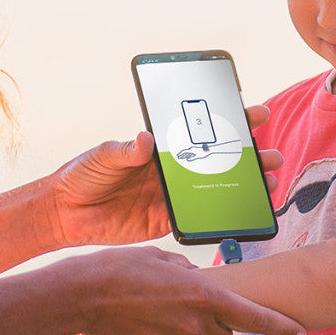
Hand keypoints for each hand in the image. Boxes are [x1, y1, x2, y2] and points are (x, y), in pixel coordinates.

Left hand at [48, 106, 282, 248]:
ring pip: (216, 189)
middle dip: (249, 157)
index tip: (255, 114)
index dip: (230, 122)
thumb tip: (144, 139)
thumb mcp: (102, 156)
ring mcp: (172, 196)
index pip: (201, 131)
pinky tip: (242, 213)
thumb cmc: (81, 175)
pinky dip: (222, 216)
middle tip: (271, 156)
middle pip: (218, 161)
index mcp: (161, 147)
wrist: (64, 214)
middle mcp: (173, 169)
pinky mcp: (166, 220)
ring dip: (244, 187)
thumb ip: (125, 149)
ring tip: (269, 184)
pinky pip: (199, 219)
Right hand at [74, 245, 307, 334]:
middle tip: (188, 307)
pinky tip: (133, 324)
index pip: (255, 316)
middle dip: (216, 325)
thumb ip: (188, 273)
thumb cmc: (121, 266)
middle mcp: (196, 323)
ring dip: (182, 330)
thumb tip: (194, 280)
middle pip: (223, 334)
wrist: (80, 294)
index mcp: (205, 295)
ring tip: (150, 310)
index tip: (302, 334)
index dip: (282, 327)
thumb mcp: (164, 258)